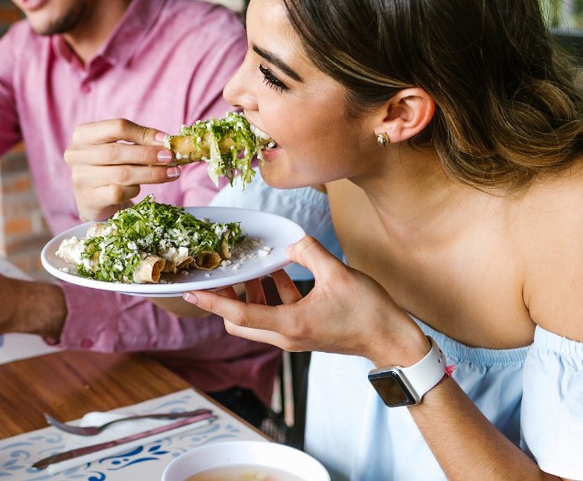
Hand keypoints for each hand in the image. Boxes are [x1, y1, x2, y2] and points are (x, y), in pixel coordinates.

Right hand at [64, 118, 179, 221]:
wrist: (94, 200)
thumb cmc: (110, 168)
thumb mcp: (120, 148)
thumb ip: (139, 141)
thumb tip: (166, 140)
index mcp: (84, 134)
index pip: (117, 127)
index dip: (144, 133)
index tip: (165, 140)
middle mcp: (77, 154)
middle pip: (118, 151)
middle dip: (149, 155)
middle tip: (171, 158)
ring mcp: (80, 178)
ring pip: (122, 173)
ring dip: (151, 174)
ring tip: (171, 173)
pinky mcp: (89, 198)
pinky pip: (119, 192)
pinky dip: (135, 190)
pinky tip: (140, 188)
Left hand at [181, 236, 426, 365]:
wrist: (392, 340)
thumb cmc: (368, 312)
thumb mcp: (337, 273)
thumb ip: (309, 252)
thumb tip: (291, 242)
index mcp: (289, 325)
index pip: (238, 315)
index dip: (212, 301)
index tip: (190, 291)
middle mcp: (286, 335)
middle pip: (239, 321)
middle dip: (227, 297)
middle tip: (223, 271)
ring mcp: (294, 335)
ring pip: (256, 317)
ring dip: (250, 294)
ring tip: (253, 266)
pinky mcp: (304, 330)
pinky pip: (276, 313)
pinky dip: (271, 294)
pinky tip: (278, 271)